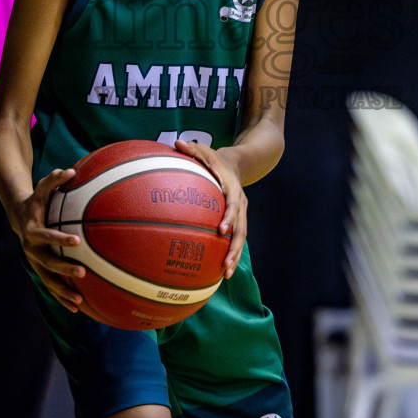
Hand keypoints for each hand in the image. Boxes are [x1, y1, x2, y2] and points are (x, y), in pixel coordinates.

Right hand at [11, 167, 86, 311]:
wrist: (19, 216)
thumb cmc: (36, 200)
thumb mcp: (42, 188)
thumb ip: (54, 179)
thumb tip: (71, 170)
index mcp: (32, 230)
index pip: (46, 236)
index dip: (60, 239)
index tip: (77, 242)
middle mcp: (31, 249)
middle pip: (47, 263)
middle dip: (63, 270)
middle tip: (83, 273)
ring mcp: (34, 262)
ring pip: (48, 280)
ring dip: (62, 291)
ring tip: (79, 301)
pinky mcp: (40, 270)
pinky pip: (51, 286)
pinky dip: (61, 298)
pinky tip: (76, 309)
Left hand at [175, 140, 246, 278]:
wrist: (236, 164)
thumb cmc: (214, 159)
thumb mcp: (205, 150)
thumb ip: (192, 149)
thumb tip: (176, 142)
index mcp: (233, 188)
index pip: (234, 205)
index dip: (230, 218)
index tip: (222, 230)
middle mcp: (241, 203)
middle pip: (242, 229)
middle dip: (235, 248)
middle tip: (225, 264)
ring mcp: (241, 214)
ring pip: (241, 238)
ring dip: (235, 256)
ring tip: (225, 274)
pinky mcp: (238, 221)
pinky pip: (236, 239)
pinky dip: (231, 254)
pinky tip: (220, 271)